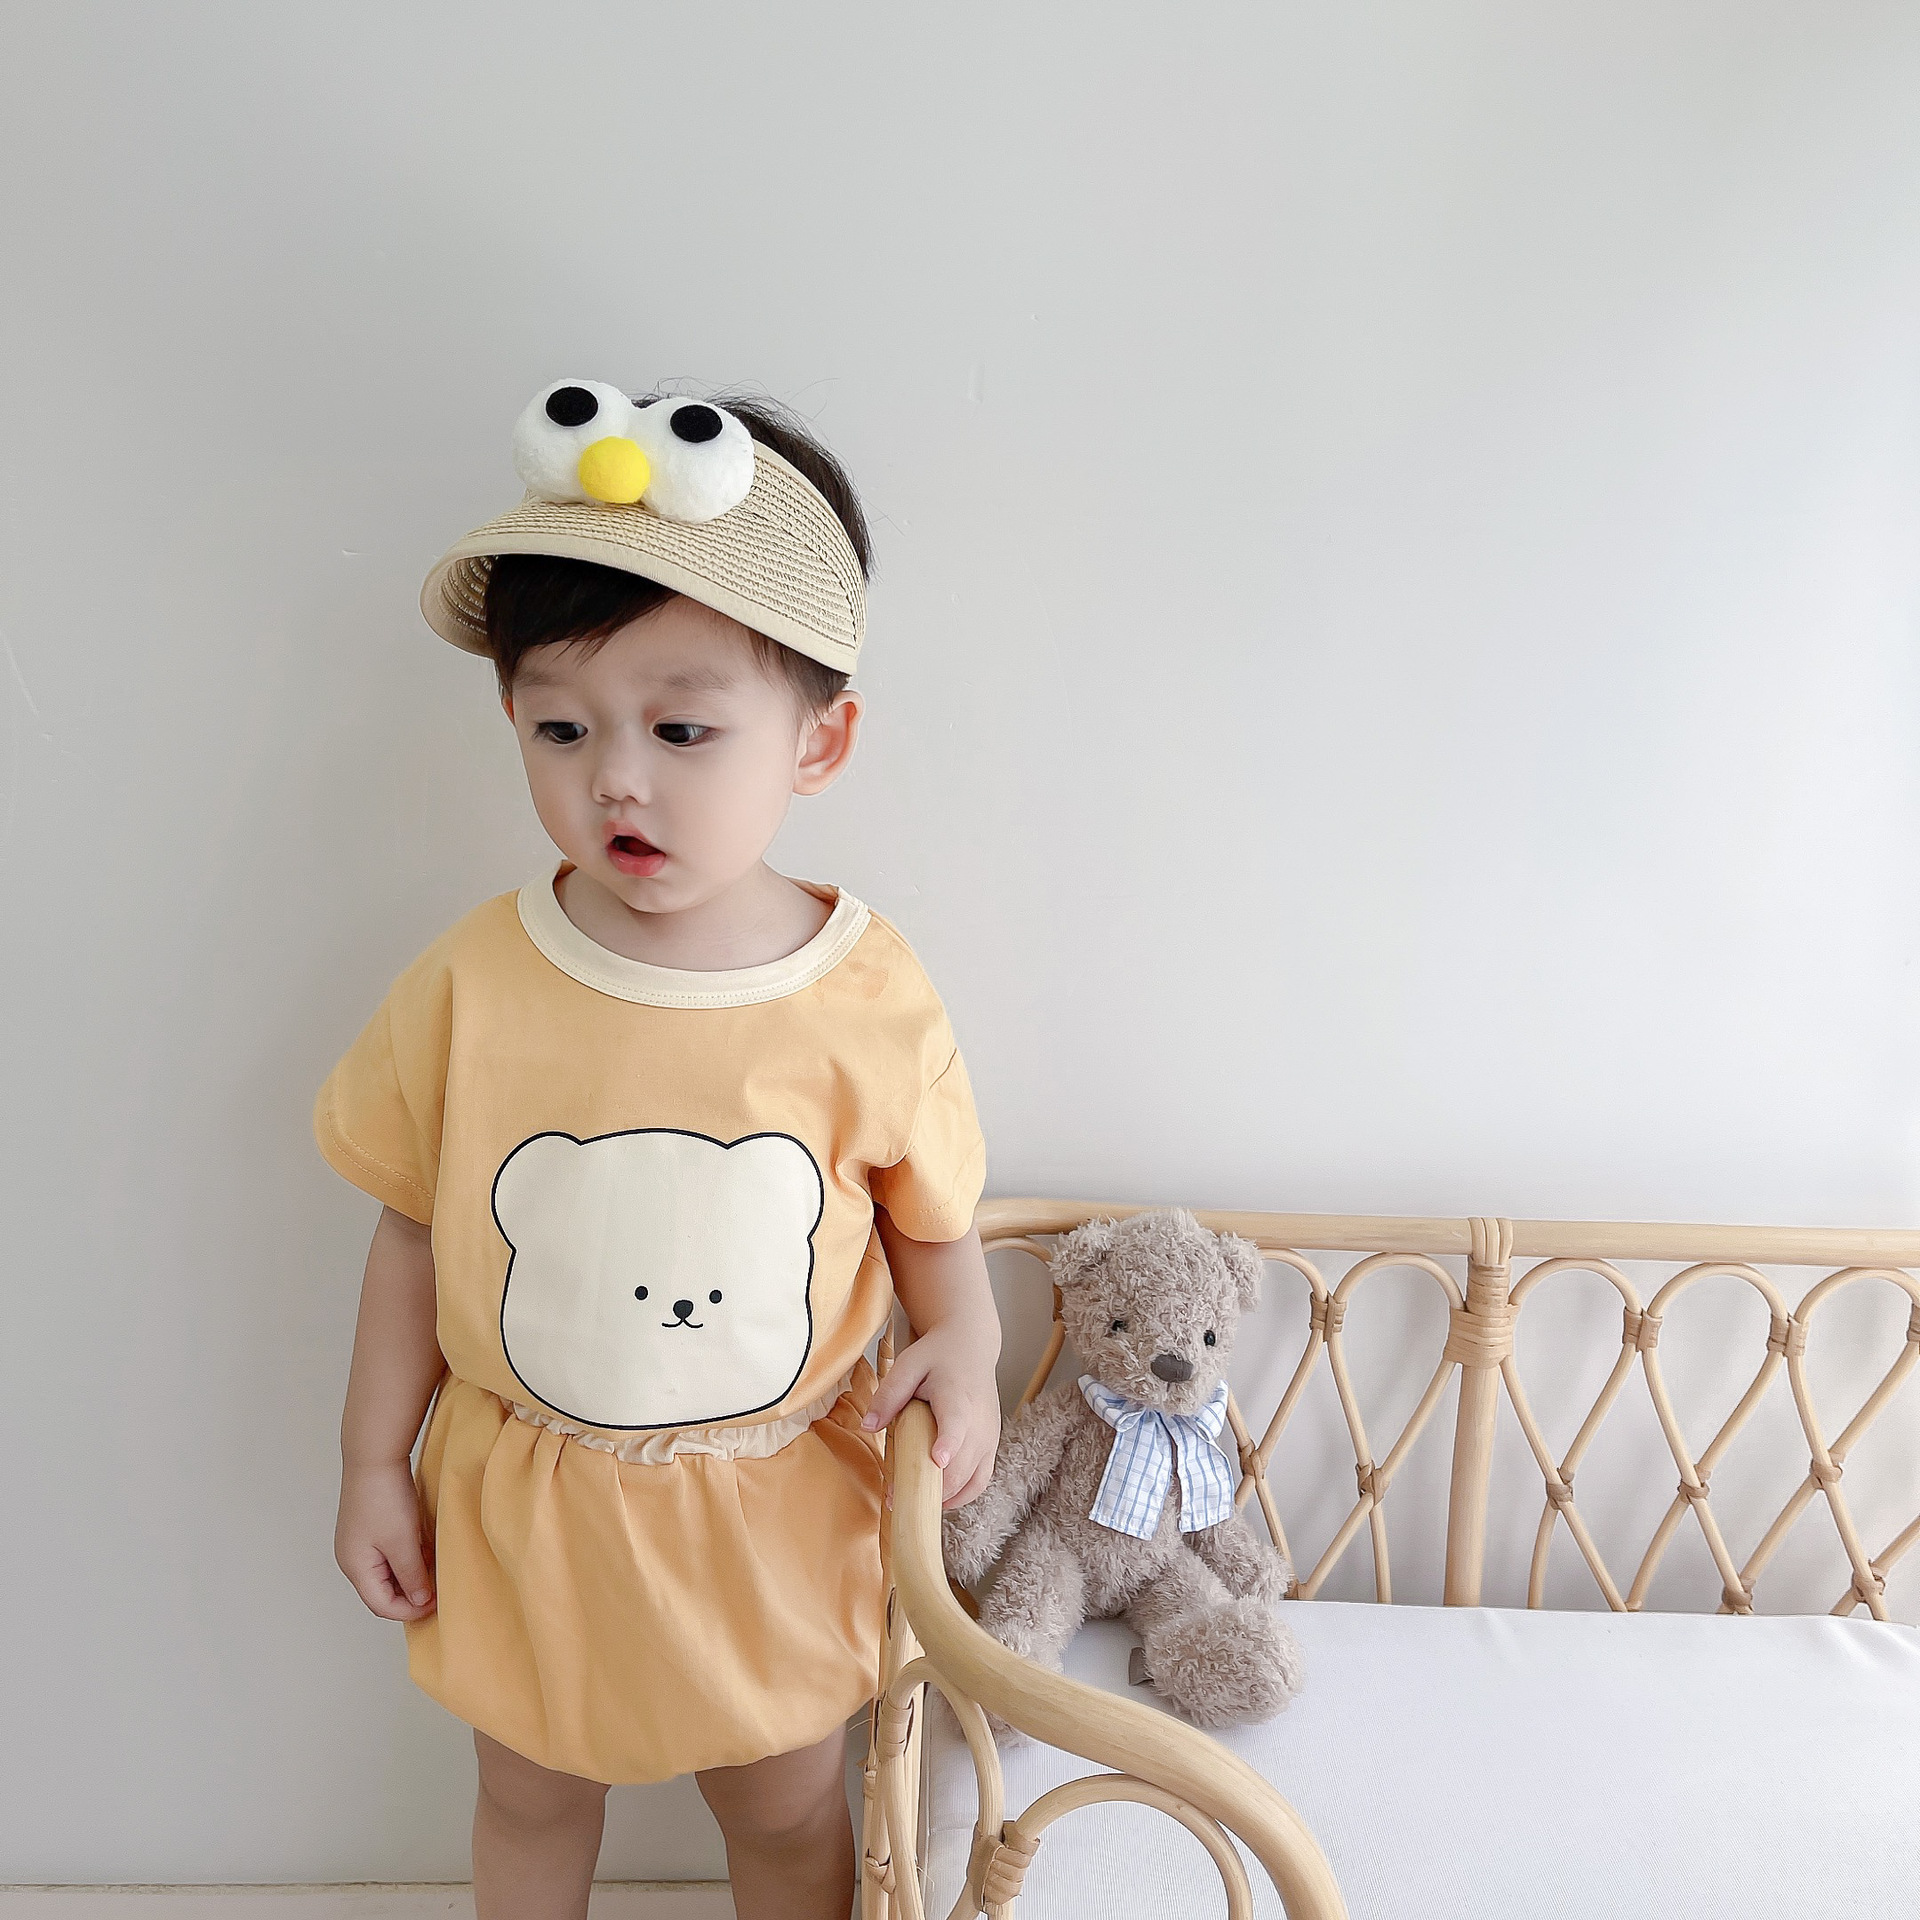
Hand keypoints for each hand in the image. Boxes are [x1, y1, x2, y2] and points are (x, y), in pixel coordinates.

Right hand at [335, 1459, 435, 1620]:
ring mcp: (360, 1543)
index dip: (411, 1611)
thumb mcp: (403, 1543)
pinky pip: (389, 1553)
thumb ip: (412, 1575)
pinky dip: (408, 1556)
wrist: (375, 1456)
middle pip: (383, 1591)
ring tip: (436, 1569)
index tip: (437, 1604)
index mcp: (356, 1568)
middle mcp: (353, 1559)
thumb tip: (420, 1601)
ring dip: (412, 1574)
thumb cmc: (384, 1498)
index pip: (382, 1606)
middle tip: (439, 1589)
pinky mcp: (370, 1528)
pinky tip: (427, 1549)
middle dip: (411, 1594)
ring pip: (388, 1572)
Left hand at [862, 1322, 1000, 1507]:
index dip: (949, 1443)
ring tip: (914, 1503)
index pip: (956, 1423)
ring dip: (945, 1497)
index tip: (938, 1459)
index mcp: (957, 1397)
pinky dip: (960, 1496)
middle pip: (962, 1464)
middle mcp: (979, 1421)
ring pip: (972, 1480)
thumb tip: (868, 1426)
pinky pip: (979, 1481)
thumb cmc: (937, 1356)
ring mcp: (989, 1437)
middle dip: (931, 1488)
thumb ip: (889, 1395)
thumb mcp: (908, 1365)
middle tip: (896, 1498)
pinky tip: (936, 1498)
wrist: (971, 1346)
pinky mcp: (991, 1446)